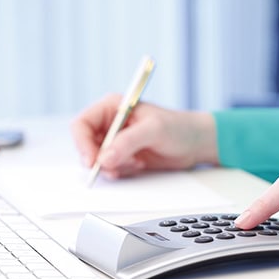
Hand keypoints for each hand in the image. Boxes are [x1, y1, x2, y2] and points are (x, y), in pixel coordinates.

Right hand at [71, 93, 217, 178]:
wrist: (195, 143)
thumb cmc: (178, 127)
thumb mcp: (154, 130)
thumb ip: (128, 142)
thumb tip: (104, 158)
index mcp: (113, 107)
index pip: (82, 124)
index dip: (82, 143)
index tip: (92, 160)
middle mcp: (111, 124)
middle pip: (86, 145)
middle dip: (98, 159)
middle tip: (113, 169)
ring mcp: (117, 142)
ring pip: (98, 160)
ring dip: (113, 167)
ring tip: (135, 163)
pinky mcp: (125, 157)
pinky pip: (111, 169)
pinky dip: (121, 171)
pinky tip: (139, 166)